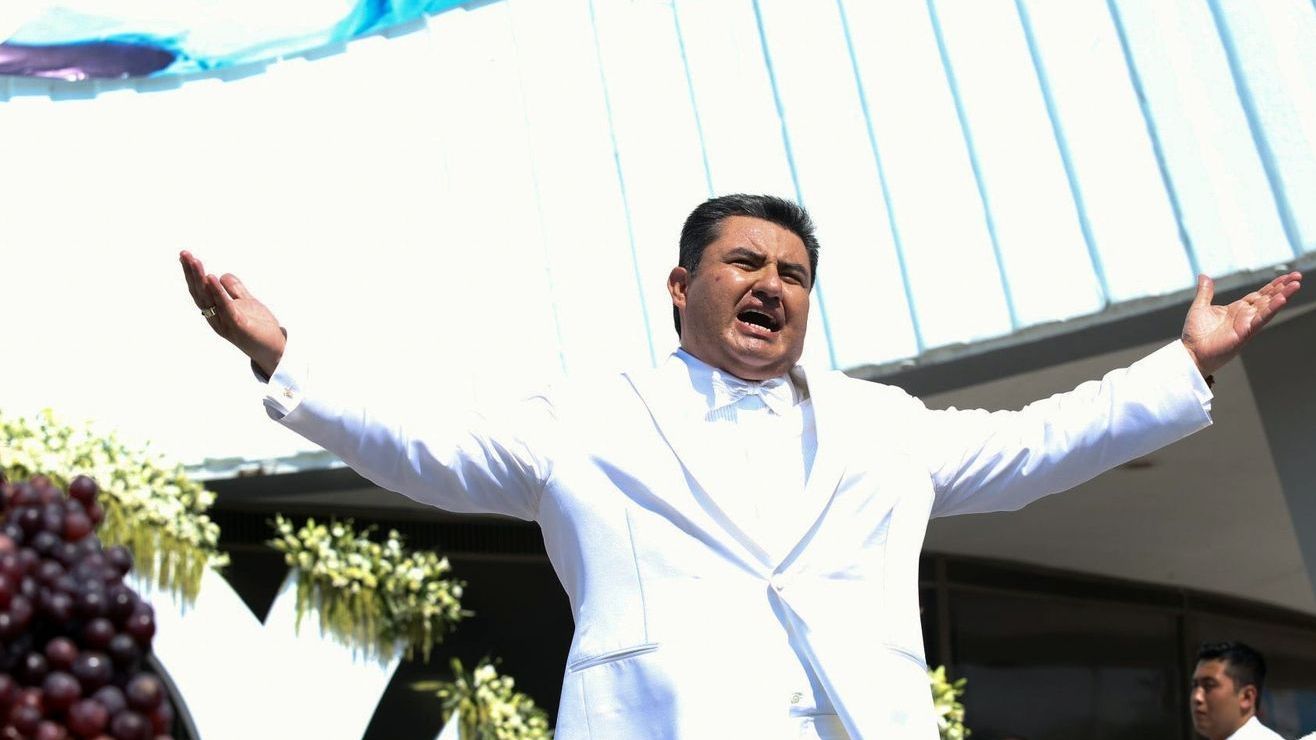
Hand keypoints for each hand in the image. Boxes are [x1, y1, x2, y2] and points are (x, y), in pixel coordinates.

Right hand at [179, 250, 287, 376]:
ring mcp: (225, 322)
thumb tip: (222, 274)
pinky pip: (225, 306)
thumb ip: (235, 290)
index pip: (200, 290)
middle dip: (191, 273)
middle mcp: (216, 318)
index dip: (192, 274)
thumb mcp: (247, 303)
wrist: (276, 349)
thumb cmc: (260, 328)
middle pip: (199, 293)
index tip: (186, 256)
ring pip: (208, 298)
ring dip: (200, 279)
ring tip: (195, 262)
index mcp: (216, 312)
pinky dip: (217, 292)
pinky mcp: (238, 325)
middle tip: (184, 254)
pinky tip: (212, 278)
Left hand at [1181, 271, 1301, 376]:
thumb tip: (1203, 276)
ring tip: (1296, 285)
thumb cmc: (1195, 334)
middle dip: (1282, 287)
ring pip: (1268, 307)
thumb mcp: (1200, 307)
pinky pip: (1260, 320)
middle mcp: (1245, 316)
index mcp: (1237, 309)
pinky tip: (1282, 300)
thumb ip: (1205, 292)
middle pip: (1268, 299)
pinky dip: (1271, 309)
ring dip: (1283, 296)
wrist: (1190, 353)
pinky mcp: (1244, 333)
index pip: (1259, 295)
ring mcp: (1246, 325)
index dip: (1272, 286)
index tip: (1286, 276)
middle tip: (1298, 276)